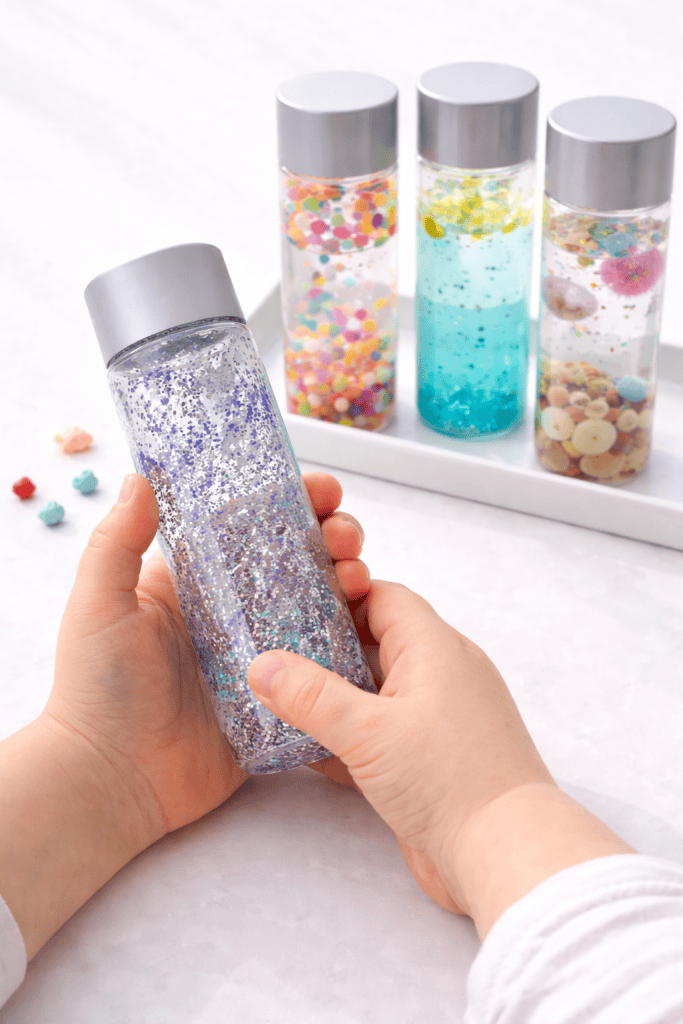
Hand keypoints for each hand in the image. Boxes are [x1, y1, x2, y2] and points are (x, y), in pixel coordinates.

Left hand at [0, 471, 368, 960]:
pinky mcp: (282, 698)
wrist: (114, 780)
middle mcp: (235, 612)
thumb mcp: (101, 605)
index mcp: (198, 582)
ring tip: (358, 578)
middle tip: (346, 538)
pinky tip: (367, 629)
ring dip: (350, 582)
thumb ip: (117, 542)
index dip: (292, 502)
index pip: (253, 527)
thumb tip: (142, 476)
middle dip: (333, 537)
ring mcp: (262, 654)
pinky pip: (326, 664)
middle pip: (299, 561)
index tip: (321, 489)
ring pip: (322, 606)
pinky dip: (352, 643)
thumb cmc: (98, 689)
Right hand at [247, 582, 633, 936]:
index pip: (383, 598)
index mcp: (435, 648)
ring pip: (377, 690)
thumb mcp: (368, 732)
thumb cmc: (449, 781)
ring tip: (281, 697)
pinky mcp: (431, 759)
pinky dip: (349, 734)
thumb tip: (261, 665)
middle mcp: (441, 674)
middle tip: (275, 651)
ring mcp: (438, 718)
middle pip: (377, 642)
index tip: (292, 604)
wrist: (505, 856)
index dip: (339, 596)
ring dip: (335, 694)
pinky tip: (308, 747)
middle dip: (327, 646)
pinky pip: (383, 732)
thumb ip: (310, 696)